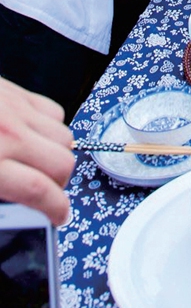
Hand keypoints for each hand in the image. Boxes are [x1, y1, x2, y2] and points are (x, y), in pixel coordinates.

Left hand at [0, 78, 74, 225]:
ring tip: (36, 162)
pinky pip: (54, 112)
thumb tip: (16, 206)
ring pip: (65, 136)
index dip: (56, 209)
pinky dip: (50, 127)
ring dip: (56, 153)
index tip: (58, 216)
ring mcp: (17, 109)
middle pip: (63, 163)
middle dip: (59, 183)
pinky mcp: (18, 91)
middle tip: (44, 190)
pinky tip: (33, 134)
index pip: (39, 191)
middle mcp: (9, 134)